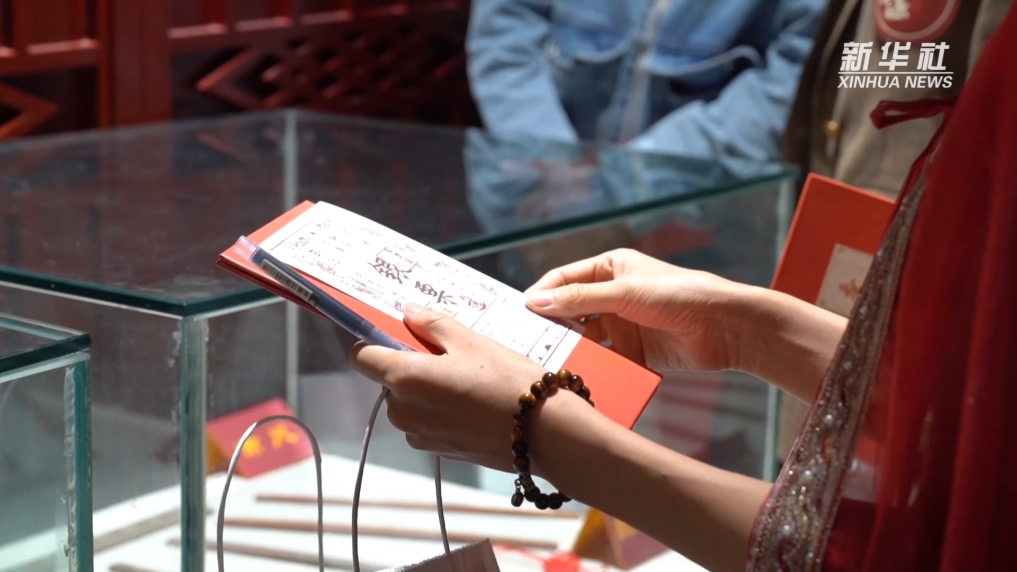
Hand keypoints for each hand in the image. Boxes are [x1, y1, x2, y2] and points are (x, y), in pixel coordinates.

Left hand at [349, 303, 591, 471]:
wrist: (545, 434)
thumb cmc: (508, 380)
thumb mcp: (471, 341)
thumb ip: (432, 324)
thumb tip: (406, 312)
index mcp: (404, 378)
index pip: (361, 357)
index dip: (374, 342)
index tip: (399, 335)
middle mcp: (403, 411)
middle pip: (389, 381)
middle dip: (411, 367)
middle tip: (452, 356)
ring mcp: (420, 436)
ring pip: (409, 404)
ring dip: (427, 391)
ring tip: (469, 381)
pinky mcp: (439, 452)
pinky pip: (428, 424)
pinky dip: (443, 412)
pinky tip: (476, 405)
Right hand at [524, 248, 747, 371]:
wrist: (725, 326)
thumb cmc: (678, 294)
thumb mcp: (624, 292)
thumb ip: (580, 299)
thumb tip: (535, 302)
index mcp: (609, 268)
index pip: (563, 280)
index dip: (541, 295)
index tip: (519, 315)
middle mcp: (612, 295)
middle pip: (570, 311)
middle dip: (551, 326)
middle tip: (526, 344)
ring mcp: (623, 325)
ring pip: (585, 338)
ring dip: (571, 349)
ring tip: (548, 363)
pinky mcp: (634, 352)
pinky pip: (605, 360)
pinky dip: (592, 367)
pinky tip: (577, 377)